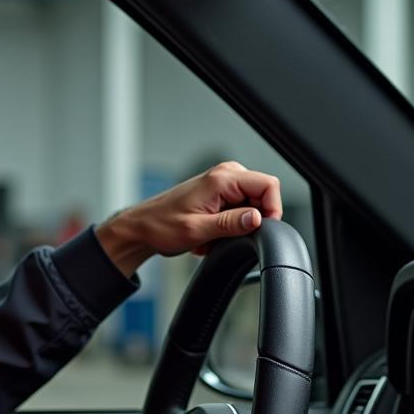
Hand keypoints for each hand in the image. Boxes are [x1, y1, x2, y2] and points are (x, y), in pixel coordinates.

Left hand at [95, 161, 282, 276]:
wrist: (142, 227)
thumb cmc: (161, 226)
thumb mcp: (197, 230)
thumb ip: (231, 224)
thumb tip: (258, 219)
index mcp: (222, 179)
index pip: (269, 185)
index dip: (272, 210)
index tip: (260, 229)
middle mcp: (225, 176)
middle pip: (262, 197)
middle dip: (250, 222)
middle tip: (227, 237)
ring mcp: (223, 185)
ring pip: (251, 207)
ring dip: (236, 227)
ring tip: (212, 236)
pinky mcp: (219, 195)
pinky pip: (238, 211)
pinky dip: (227, 226)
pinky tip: (209, 234)